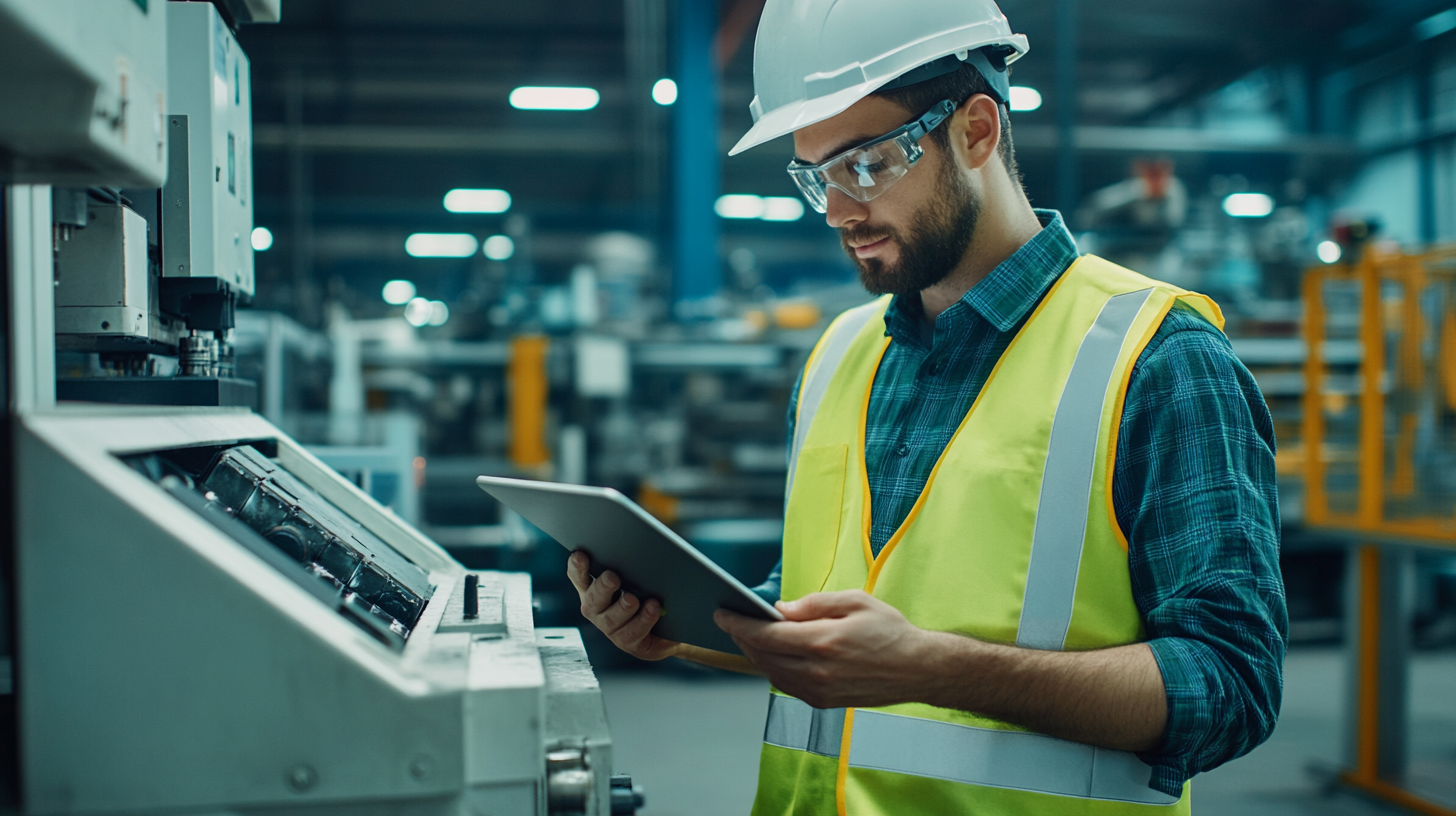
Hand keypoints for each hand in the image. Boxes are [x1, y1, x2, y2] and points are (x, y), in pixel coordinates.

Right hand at [567, 550, 679, 660]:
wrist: (669, 623)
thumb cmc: (648, 589)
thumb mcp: (638, 573)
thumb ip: (631, 559)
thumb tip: (639, 540)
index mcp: (593, 587)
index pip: (578, 576)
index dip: (577, 567)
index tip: (581, 555)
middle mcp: (597, 608)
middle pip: (594, 599)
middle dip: (602, 587)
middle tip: (612, 577)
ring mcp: (610, 627)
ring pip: (611, 619)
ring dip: (622, 608)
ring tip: (633, 599)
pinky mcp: (628, 642)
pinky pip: (632, 633)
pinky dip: (643, 620)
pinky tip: (653, 608)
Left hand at [713, 589, 931, 708]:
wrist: (917, 669)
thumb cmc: (890, 630)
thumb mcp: (855, 601)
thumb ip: (814, 604)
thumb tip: (780, 610)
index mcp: (823, 642)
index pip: (765, 635)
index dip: (738, 624)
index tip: (722, 613)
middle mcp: (817, 671)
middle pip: (763, 656)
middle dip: (742, 637)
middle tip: (731, 620)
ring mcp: (819, 691)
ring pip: (771, 673)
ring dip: (755, 655)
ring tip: (748, 635)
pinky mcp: (824, 702)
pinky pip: (787, 685)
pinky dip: (773, 669)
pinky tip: (772, 654)